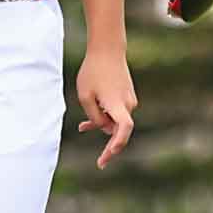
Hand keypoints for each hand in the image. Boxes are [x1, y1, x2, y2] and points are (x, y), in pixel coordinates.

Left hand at [76, 49, 136, 169]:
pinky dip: (105, 116)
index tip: (108, 156)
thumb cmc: (93, 72)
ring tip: (82, 127)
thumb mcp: (85, 96)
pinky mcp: (127, 96)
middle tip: (101, 163)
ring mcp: (129, 100)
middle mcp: (128, 104)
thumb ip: (94, 117)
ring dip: (102, 125)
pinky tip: (89, 120)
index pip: (124, 129)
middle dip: (109, 144)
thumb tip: (104, 129)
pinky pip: (116, 112)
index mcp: (117, 104)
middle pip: (118, 130)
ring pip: (115, 121)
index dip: (117, 145)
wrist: (107, 49)